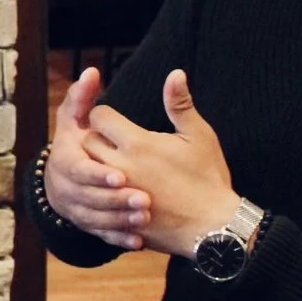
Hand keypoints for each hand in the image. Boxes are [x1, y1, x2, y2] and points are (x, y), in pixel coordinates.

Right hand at [41, 68, 151, 250]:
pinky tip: (139, 239)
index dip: (99, 170)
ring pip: (97, 215)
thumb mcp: (72, 121)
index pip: (79, 163)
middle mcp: (67, 182)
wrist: (59, 181)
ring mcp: (75, 205)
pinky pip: (101, 234)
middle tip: (144, 198)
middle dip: (115, 196)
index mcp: (66, 155)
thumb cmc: (68, 144)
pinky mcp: (85, 223)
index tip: (122, 174)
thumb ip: (80, 99)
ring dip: (121, 216)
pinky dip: (119, 237)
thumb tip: (91, 71)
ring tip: (147, 215)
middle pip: (92, 194)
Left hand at [81, 70, 244, 258]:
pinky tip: (111, 187)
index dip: (105, 114)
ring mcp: (118, 192)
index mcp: (138, 143)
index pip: (100, 116)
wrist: (213, 227)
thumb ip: (180, 104)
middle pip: (87, 142)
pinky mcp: (119, 214)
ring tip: (110, 162)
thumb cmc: (208, 177)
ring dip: (93, 164)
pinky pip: (95, 197)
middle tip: (109, 139)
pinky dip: (99, 190)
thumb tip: (175, 73)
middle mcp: (122, 165)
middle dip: (94, 137)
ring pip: (87, 171)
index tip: (115, 118)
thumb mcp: (199, 136)